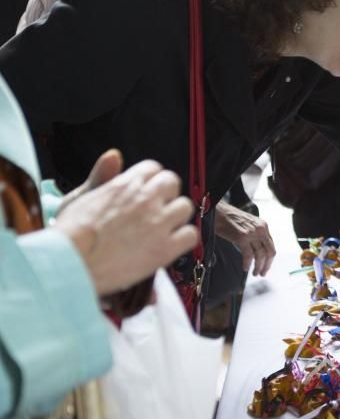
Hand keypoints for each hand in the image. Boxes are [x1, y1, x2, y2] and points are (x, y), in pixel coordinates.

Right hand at [53, 158, 197, 295]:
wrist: (69, 262)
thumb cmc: (69, 233)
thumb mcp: (80, 196)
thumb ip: (101, 175)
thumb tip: (114, 155)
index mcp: (126, 184)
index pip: (153, 169)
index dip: (149, 181)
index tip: (145, 192)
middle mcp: (146, 199)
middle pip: (172, 183)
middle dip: (166, 194)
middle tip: (155, 210)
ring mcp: (158, 223)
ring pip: (185, 207)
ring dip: (176, 216)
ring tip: (162, 228)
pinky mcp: (165, 248)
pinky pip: (190, 235)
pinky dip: (183, 239)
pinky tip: (170, 244)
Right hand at [214, 199, 274, 275]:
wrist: (218, 212)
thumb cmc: (229, 218)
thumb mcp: (248, 224)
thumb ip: (255, 235)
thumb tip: (258, 251)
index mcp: (263, 226)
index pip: (271, 245)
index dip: (269, 259)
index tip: (266, 266)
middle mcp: (260, 229)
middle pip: (269, 252)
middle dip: (267, 265)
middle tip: (262, 273)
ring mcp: (252, 233)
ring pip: (260, 255)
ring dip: (258, 267)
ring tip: (254, 273)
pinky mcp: (242, 237)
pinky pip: (248, 255)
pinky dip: (247, 264)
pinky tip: (245, 268)